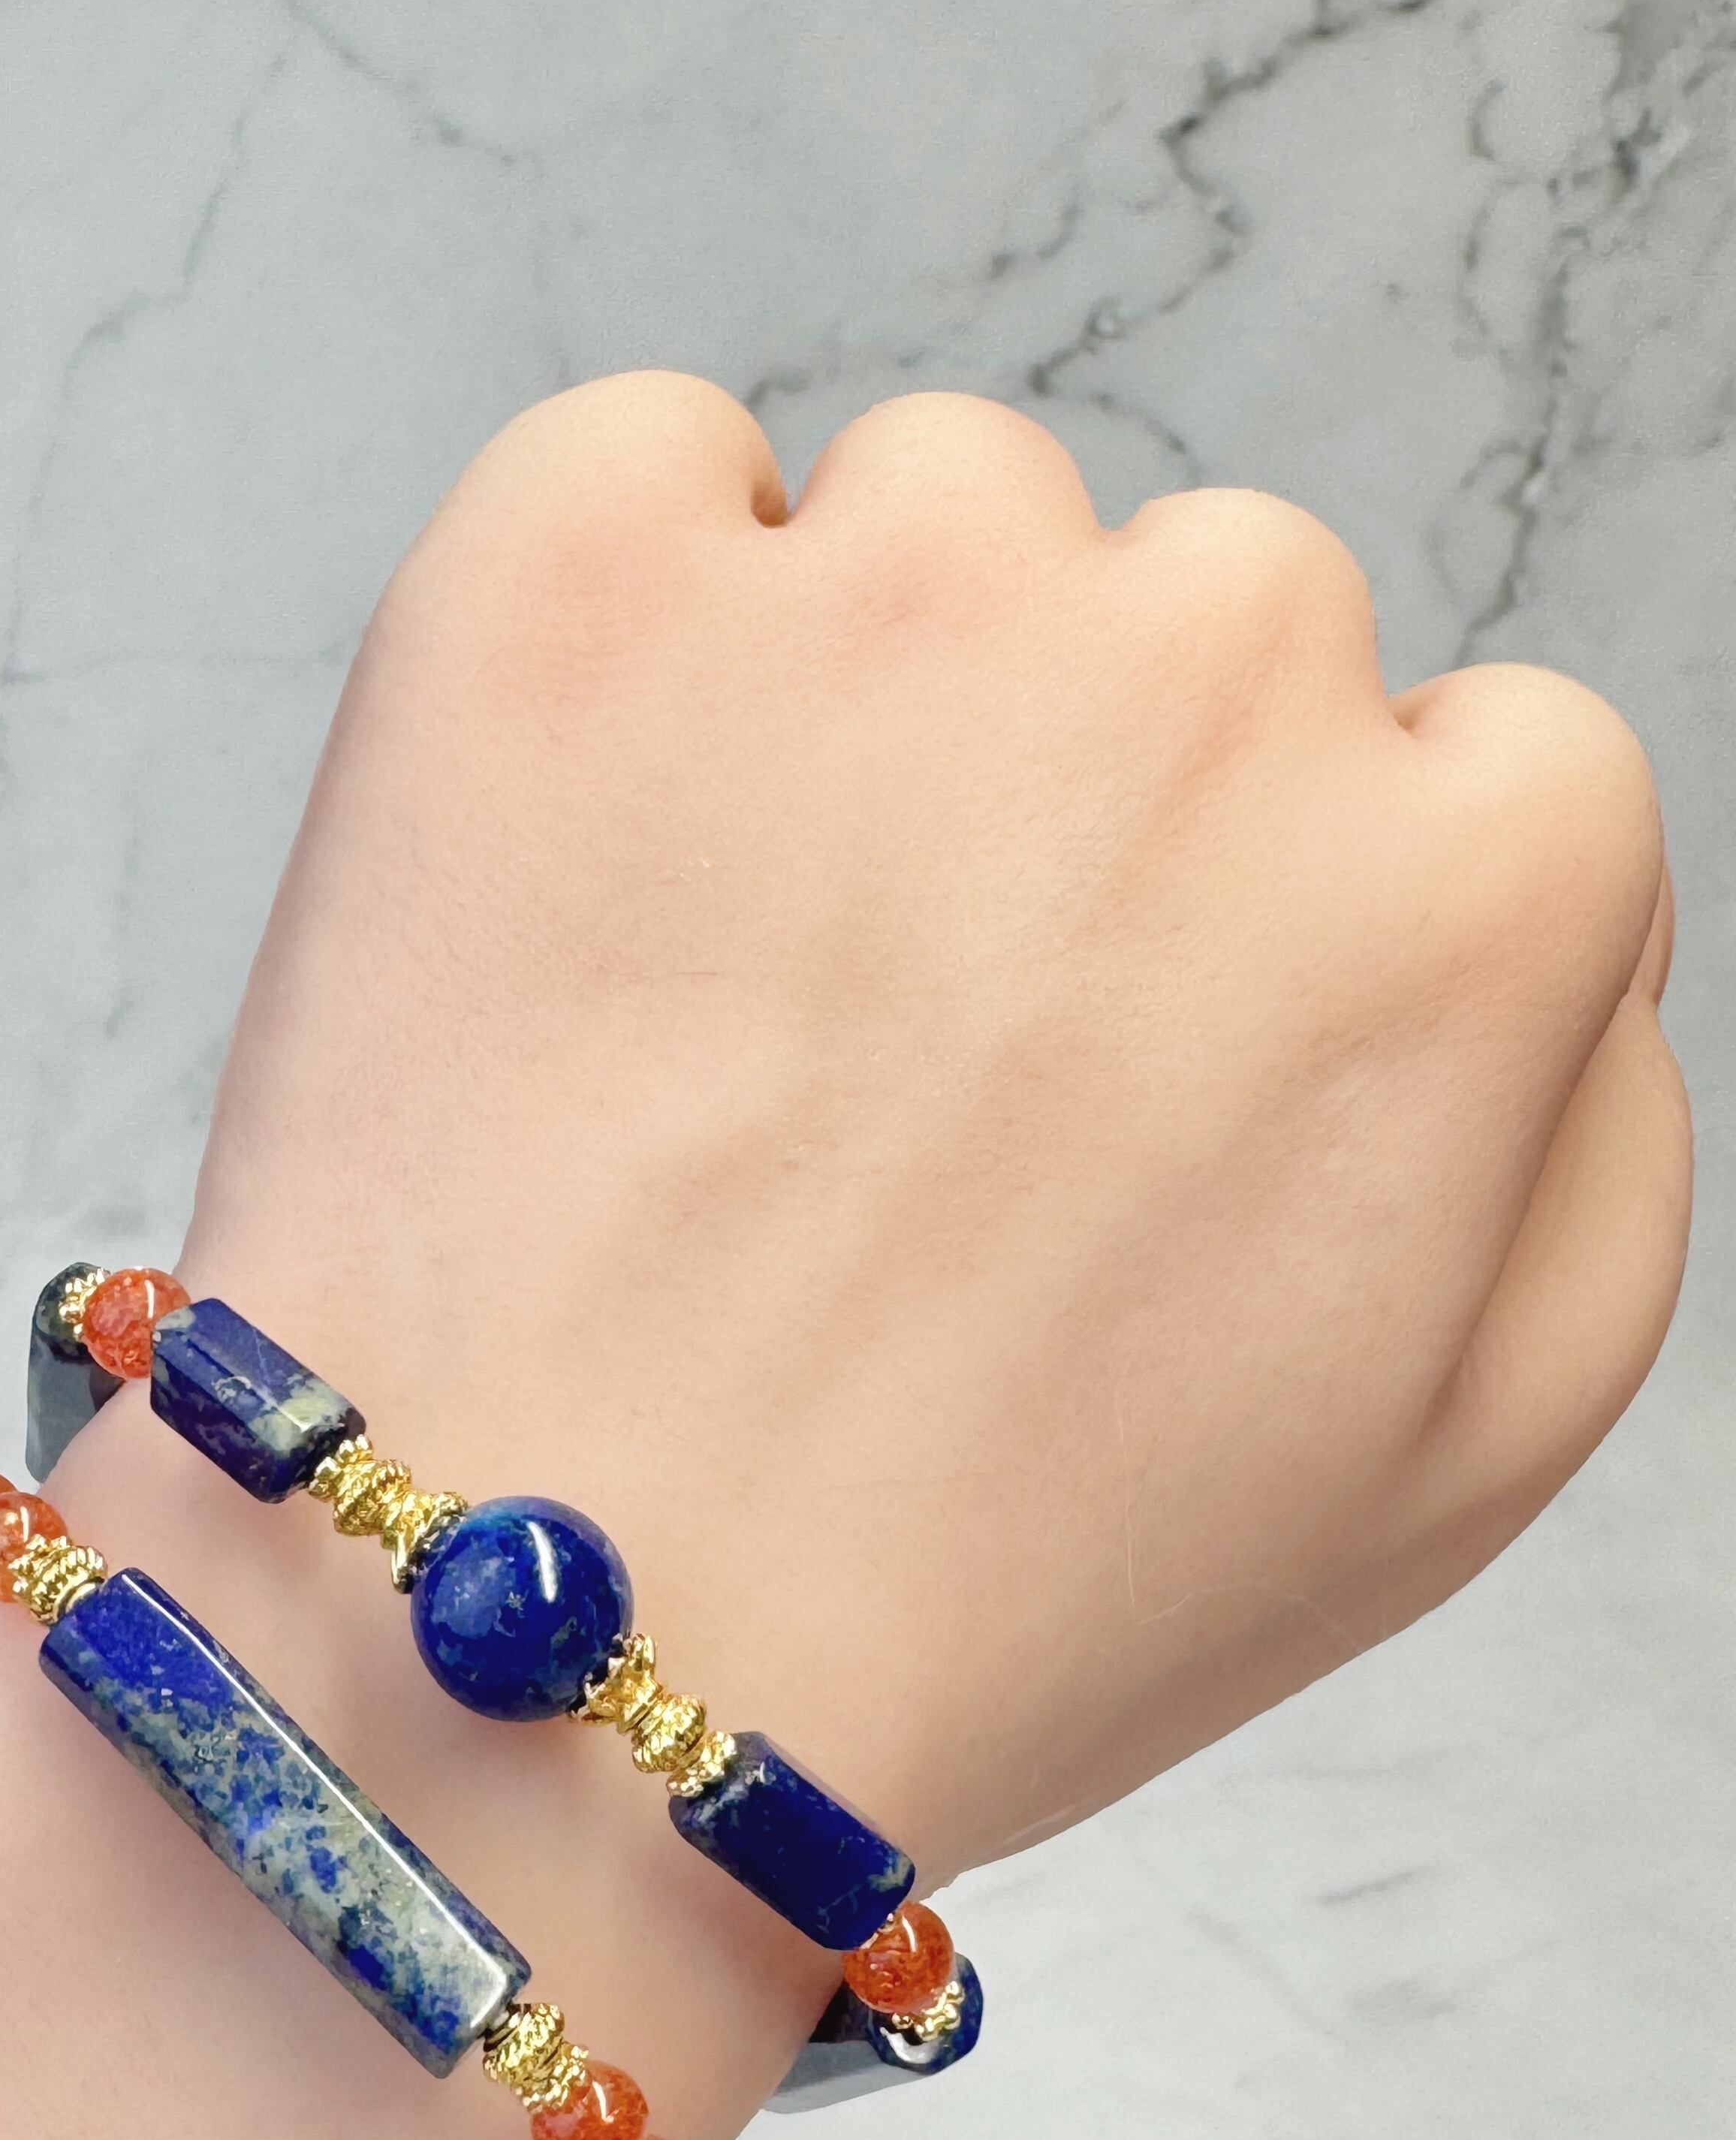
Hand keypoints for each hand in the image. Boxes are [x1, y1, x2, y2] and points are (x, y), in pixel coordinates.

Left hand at [187, 372, 1688, 1874]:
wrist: (548, 1663)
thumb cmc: (986, 1597)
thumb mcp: (1458, 1453)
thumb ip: (1591, 1116)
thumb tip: (1532, 900)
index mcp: (1464, 883)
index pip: (1459, 767)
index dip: (1281, 945)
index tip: (1137, 1091)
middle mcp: (1211, 669)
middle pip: (1203, 624)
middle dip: (1092, 810)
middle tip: (909, 1079)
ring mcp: (878, 592)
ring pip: (937, 530)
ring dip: (866, 703)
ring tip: (729, 1011)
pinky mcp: (568, 571)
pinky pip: (650, 476)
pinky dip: (625, 621)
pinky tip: (587, 869)